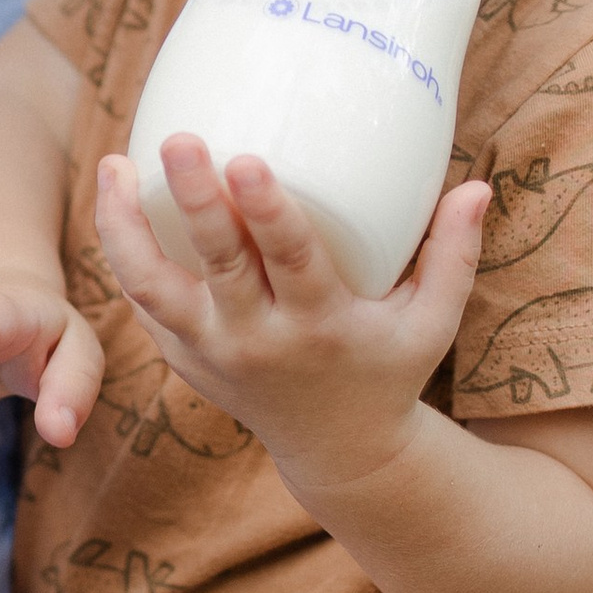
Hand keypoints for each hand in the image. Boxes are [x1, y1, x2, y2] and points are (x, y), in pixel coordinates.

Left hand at [93, 141, 488, 491]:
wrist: (338, 453)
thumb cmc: (389, 371)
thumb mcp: (433, 324)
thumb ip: (454, 255)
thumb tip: (477, 185)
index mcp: (321, 327)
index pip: (290, 263)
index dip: (268, 212)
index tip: (246, 159)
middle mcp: (258, 342)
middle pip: (217, 266)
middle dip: (194, 201)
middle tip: (178, 140)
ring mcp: (212, 353)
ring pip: (152, 288)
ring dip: (125, 226)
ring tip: (115, 163)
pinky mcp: (183, 357)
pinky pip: (142, 302)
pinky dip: (122, 251)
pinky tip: (115, 194)